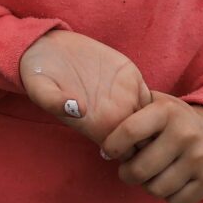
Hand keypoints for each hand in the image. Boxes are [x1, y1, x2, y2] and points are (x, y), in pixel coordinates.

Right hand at [19, 30, 151, 143]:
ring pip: (158, 122)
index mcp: (96, 125)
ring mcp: (126, 95)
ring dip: (163, 122)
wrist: (45, 48)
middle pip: (149, 142)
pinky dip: (161, 100)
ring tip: (158, 112)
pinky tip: (150, 92)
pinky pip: (155, 95)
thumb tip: (75, 108)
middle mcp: (114, 115)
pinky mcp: (131, 76)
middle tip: (157, 130)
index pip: (129, 153)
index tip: (139, 141)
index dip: (137, 153)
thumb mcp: (38, 87)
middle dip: (157, 142)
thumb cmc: (38, 74)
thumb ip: (52, 101)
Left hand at [102, 95, 202, 202]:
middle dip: (126, 173)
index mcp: (167, 111)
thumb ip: (129, 107)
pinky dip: (168, 195)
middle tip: (127, 169)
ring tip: (150, 174)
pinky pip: (175, 201)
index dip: (112, 146)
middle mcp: (187, 134)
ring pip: (155, 189)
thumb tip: (94, 119)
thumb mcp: (155, 103)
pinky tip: (170, 181)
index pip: (128, 132)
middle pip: (139, 170)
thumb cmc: (174, 120)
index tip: (109, 151)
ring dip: (147, 185)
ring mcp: (202, 159)